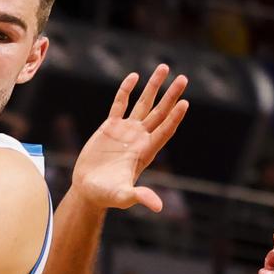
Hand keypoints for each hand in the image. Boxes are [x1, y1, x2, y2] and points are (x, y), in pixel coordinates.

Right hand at [71, 64, 187, 211]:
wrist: (88, 189)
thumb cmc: (106, 195)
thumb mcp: (122, 196)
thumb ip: (139, 197)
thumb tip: (157, 206)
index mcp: (145, 152)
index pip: (164, 131)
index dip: (174, 118)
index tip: (185, 102)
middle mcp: (139, 138)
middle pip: (160, 113)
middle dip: (171, 95)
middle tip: (183, 78)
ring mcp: (126, 131)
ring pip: (143, 104)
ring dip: (153, 87)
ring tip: (163, 68)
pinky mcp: (110, 127)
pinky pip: (120, 104)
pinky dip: (127, 90)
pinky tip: (134, 77)